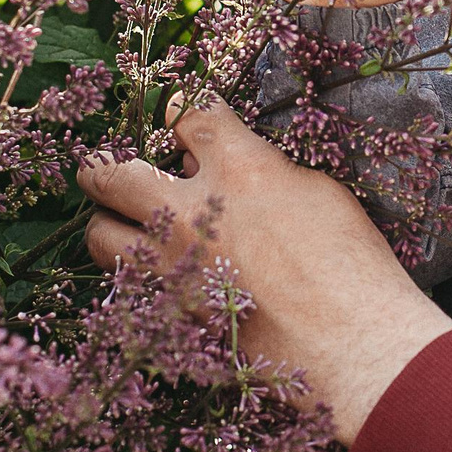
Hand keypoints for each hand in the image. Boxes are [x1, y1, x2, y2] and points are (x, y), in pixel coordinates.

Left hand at [77, 99, 451, 438]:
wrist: (351, 342)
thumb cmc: (352, 266)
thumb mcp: (319, 194)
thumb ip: (265, 174)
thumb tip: (234, 171)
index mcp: (240, 170)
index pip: (191, 117)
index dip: (177, 109)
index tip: (173, 111)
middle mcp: (194, 213)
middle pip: (117, 175)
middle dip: (102, 167)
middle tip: (98, 168)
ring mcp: (176, 267)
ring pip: (103, 236)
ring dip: (105, 223)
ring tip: (113, 221)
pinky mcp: (173, 312)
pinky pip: (128, 284)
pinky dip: (129, 272)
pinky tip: (143, 270)